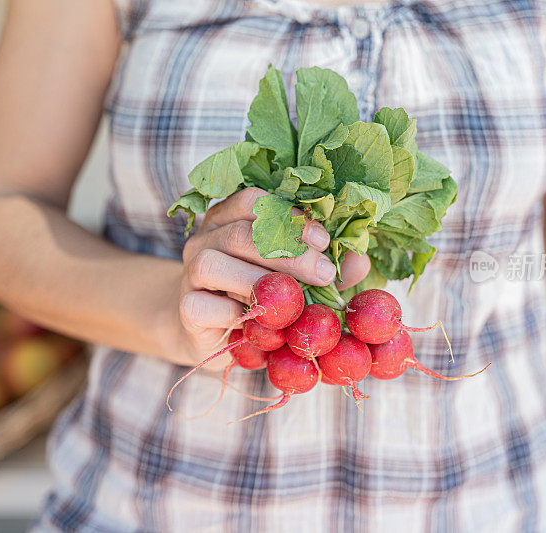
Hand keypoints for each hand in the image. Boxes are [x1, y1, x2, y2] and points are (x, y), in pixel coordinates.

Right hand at [177, 187, 369, 368]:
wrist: (215, 334)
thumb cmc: (263, 297)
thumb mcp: (298, 279)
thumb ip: (326, 267)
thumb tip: (359, 260)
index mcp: (233, 217)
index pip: (253, 200)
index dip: (289, 217)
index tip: (324, 240)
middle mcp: (206, 237)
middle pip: (241, 233)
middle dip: (288, 253)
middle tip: (324, 275)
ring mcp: (190, 271)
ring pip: (214, 263)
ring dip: (260, 282)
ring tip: (294, 301)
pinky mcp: (186, 306)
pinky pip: (203, 305)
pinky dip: (235, 313)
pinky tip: (260, 323)